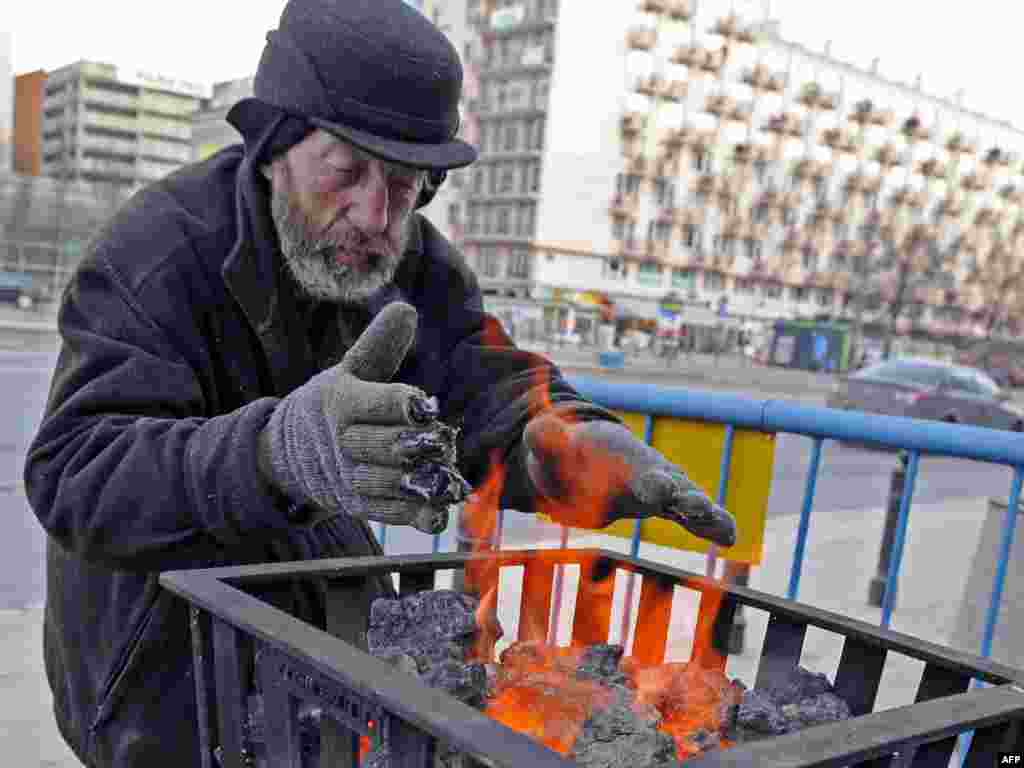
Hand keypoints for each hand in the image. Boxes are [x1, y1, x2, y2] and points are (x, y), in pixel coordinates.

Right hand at [257, 302, 470, 533]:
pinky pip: (387, 513)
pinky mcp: (358, 505)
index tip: (425, 403)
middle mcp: (343, 442)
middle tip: (445, 441)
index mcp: (341, 402)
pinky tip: (439, 513)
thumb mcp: (350, 369)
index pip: (371, 402)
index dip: (400, 404)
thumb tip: (405, 309)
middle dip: (415, 445)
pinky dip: (414, 516)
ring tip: (448, 477)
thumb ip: (379, 344)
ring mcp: (350, 477)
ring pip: (386, 482)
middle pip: (382, 445)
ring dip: (419, 483)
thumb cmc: (333, 404)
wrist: (289, 456)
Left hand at [522, 415, 736, 546]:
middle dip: (688, 498)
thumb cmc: (562, 452)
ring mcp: (661, 489)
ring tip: (728, 530)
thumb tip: (538, 431)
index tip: (660, 490)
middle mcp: (650, 472)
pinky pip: (690, 518)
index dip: (651, 483)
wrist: (579, 458)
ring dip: (706, 515)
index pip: (642, 473)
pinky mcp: (662, 504)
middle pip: (675, 486)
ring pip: (689, 501)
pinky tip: (731, 537)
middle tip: (698, 508)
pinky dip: (710, 524)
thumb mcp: (546, 442)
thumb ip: (545, 438)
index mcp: (624, 459)